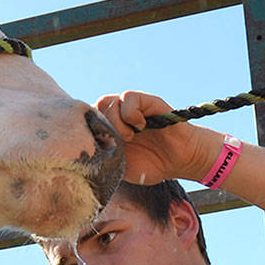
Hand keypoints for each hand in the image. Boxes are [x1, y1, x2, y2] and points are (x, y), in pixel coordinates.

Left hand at [96, 90, 217, 183]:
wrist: (180, 161)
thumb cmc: (151, 165)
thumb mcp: (121, 167)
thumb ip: (103, 157)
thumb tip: (84, 152)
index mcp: (108, 130)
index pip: (85, 121)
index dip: (87, 132)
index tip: (99, 147)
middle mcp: (117, 115)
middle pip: (93, 109)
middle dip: (102, 127)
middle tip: (117, 143)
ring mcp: (131, 107)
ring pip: (107, 101)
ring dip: (115, 121)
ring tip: (130, 137)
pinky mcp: (147, 101)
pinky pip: (128, 97)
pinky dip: (130, 113)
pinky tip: (141, 126)